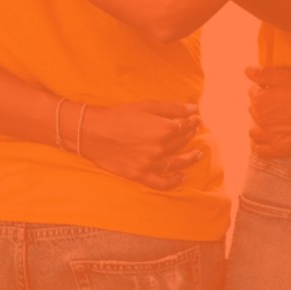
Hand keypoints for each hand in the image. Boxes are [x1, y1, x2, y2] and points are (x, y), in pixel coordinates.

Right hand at [77, 101, 203, 189]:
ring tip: (198, 154)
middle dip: (190, 135)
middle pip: (181, 142)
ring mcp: (151, 164)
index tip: (196, 119)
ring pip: (177, 162)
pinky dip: (174, 181)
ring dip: (190, 158)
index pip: (185, 126)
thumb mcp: (147, 106)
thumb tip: (194, 109)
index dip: (192, 122)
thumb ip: (172, 108)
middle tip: (194, 132)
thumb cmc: (119, 116)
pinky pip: (162, 183)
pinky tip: (181, 177)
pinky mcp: (140, 175)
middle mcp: (160, 148)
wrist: (92, 133)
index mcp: (163, 129)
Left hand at [247, 67, 290, 157]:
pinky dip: (260, 146)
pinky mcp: (280, 150)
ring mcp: (270, 136)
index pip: (253, 92)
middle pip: (254, 110)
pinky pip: (260, 151)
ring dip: (259, 125)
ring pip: (254, 131)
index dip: (263, 89)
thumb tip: (247, 71)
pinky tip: (267, 140)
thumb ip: (263, 74)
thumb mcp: (286, 75)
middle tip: (279, 104)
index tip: (274, 90)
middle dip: (263, 106)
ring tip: (273, 122)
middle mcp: (261, 119)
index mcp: (261, 100)